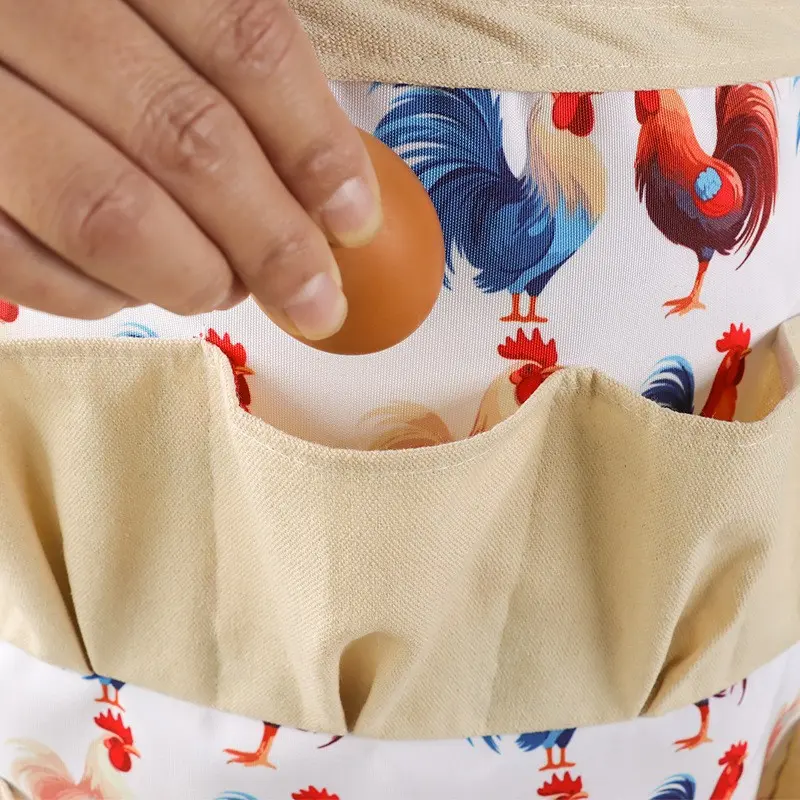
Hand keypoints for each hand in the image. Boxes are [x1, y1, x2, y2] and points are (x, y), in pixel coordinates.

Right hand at [0, 0, 381, 338]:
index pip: (245, 42)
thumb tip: (323, 187)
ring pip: (109, 214)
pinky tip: (139, 286)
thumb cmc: (66, 26)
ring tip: (226, 285)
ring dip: (195, 274)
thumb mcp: (149, 10)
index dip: (315, 144)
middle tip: (315, 299)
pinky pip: (28, 263)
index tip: (355, 222)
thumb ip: (226, 71)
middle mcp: (31, 8)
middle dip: (271, 241)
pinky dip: (104, 294)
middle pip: (187, 139)